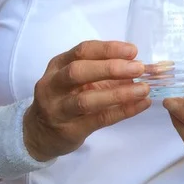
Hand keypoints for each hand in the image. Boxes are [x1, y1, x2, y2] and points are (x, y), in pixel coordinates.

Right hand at [25, 40, 150, 161]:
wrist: (40, 133)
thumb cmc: (66, 98)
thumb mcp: (77, 80)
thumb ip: (104, 70)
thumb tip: (140, 64)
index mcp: (58, 66)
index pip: (82, 51)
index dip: (108, 49)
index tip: (133, 51)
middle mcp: (53, 85)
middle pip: (78, 72)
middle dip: (111, 68)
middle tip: (139, 69)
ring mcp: (57, 109)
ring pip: (86, 100)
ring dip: (118, 93)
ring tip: (143, 89)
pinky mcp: (68, 130)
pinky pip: (98, 119)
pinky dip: (122, 111)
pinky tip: (140, 105)